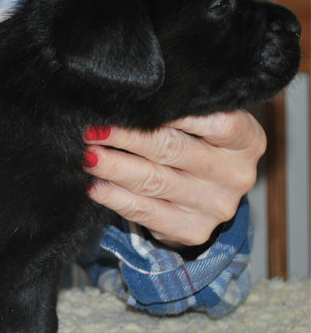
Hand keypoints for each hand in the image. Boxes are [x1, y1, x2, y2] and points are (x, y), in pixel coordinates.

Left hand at [83, 110, 264, 247]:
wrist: (205, 197)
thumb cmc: (198, 146)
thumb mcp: (203, 123)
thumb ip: (179, 111)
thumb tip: (127, 102)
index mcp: (246, 141)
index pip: (214, 122)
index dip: (170, 113)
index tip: (130, 104)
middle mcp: (236, 175)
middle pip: (172, 150)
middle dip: (126, 137)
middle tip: (92, 128)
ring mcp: (216, 207)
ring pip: (153, 181)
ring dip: (113, 167)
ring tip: (86, 155)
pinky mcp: (192, 230)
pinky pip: (144, 211)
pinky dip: (114, 196)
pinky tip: (93, 185)